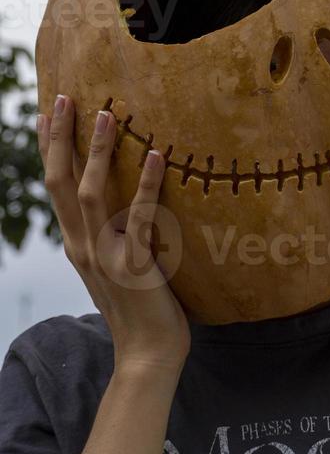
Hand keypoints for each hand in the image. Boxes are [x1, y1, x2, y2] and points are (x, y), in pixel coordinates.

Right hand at [38, 95, 190, 370]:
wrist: (147, 354)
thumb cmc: (140, 306)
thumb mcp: (115, 263)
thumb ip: (113, 232)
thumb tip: (124, 197)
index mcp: (77, 243)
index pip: (55, 186)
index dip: (50, 148)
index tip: (48, 112)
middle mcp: (82, 245)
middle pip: (60, 182)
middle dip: (60, 138)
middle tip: (63, 98)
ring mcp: (105, 255)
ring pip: (89, 194)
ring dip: (96, 151)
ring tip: (107, 112)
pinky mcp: (134, 265)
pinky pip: (137, 217)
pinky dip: (145, 184)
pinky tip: (156, 155)